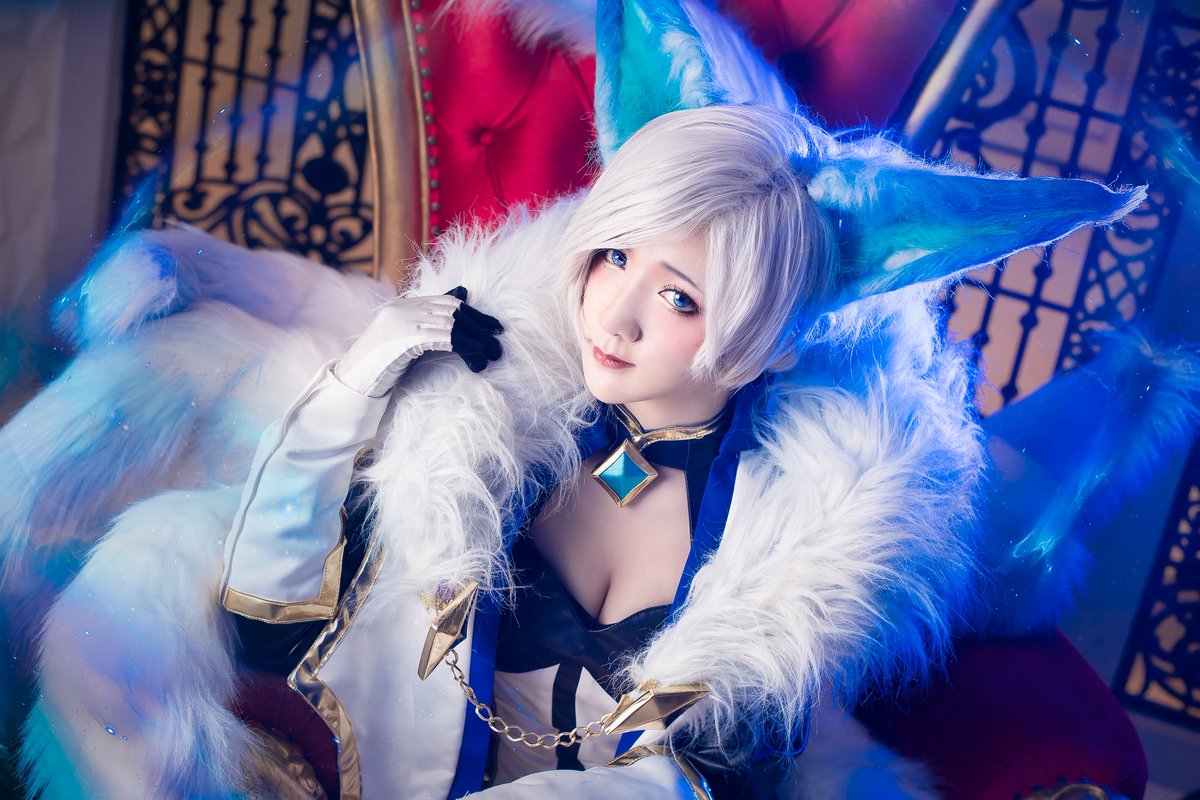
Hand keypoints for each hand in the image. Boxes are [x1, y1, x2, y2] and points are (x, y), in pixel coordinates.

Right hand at [334, 287, 502, 396]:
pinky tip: (476, 358)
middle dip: (479, 324)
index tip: (492, 326)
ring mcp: (401, 321)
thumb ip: (426, 330)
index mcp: (402, 306)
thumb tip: (453, 319)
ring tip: (492, 353)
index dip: (472, 313)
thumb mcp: (405, 345)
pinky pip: (443, 337)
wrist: (352, 383)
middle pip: (452, 309)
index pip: (446, 301)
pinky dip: (465, 346)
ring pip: (451, 323)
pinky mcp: (404, 338)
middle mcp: (402, 309)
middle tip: (498, 338)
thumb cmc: (379, 368)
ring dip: (477, 339)